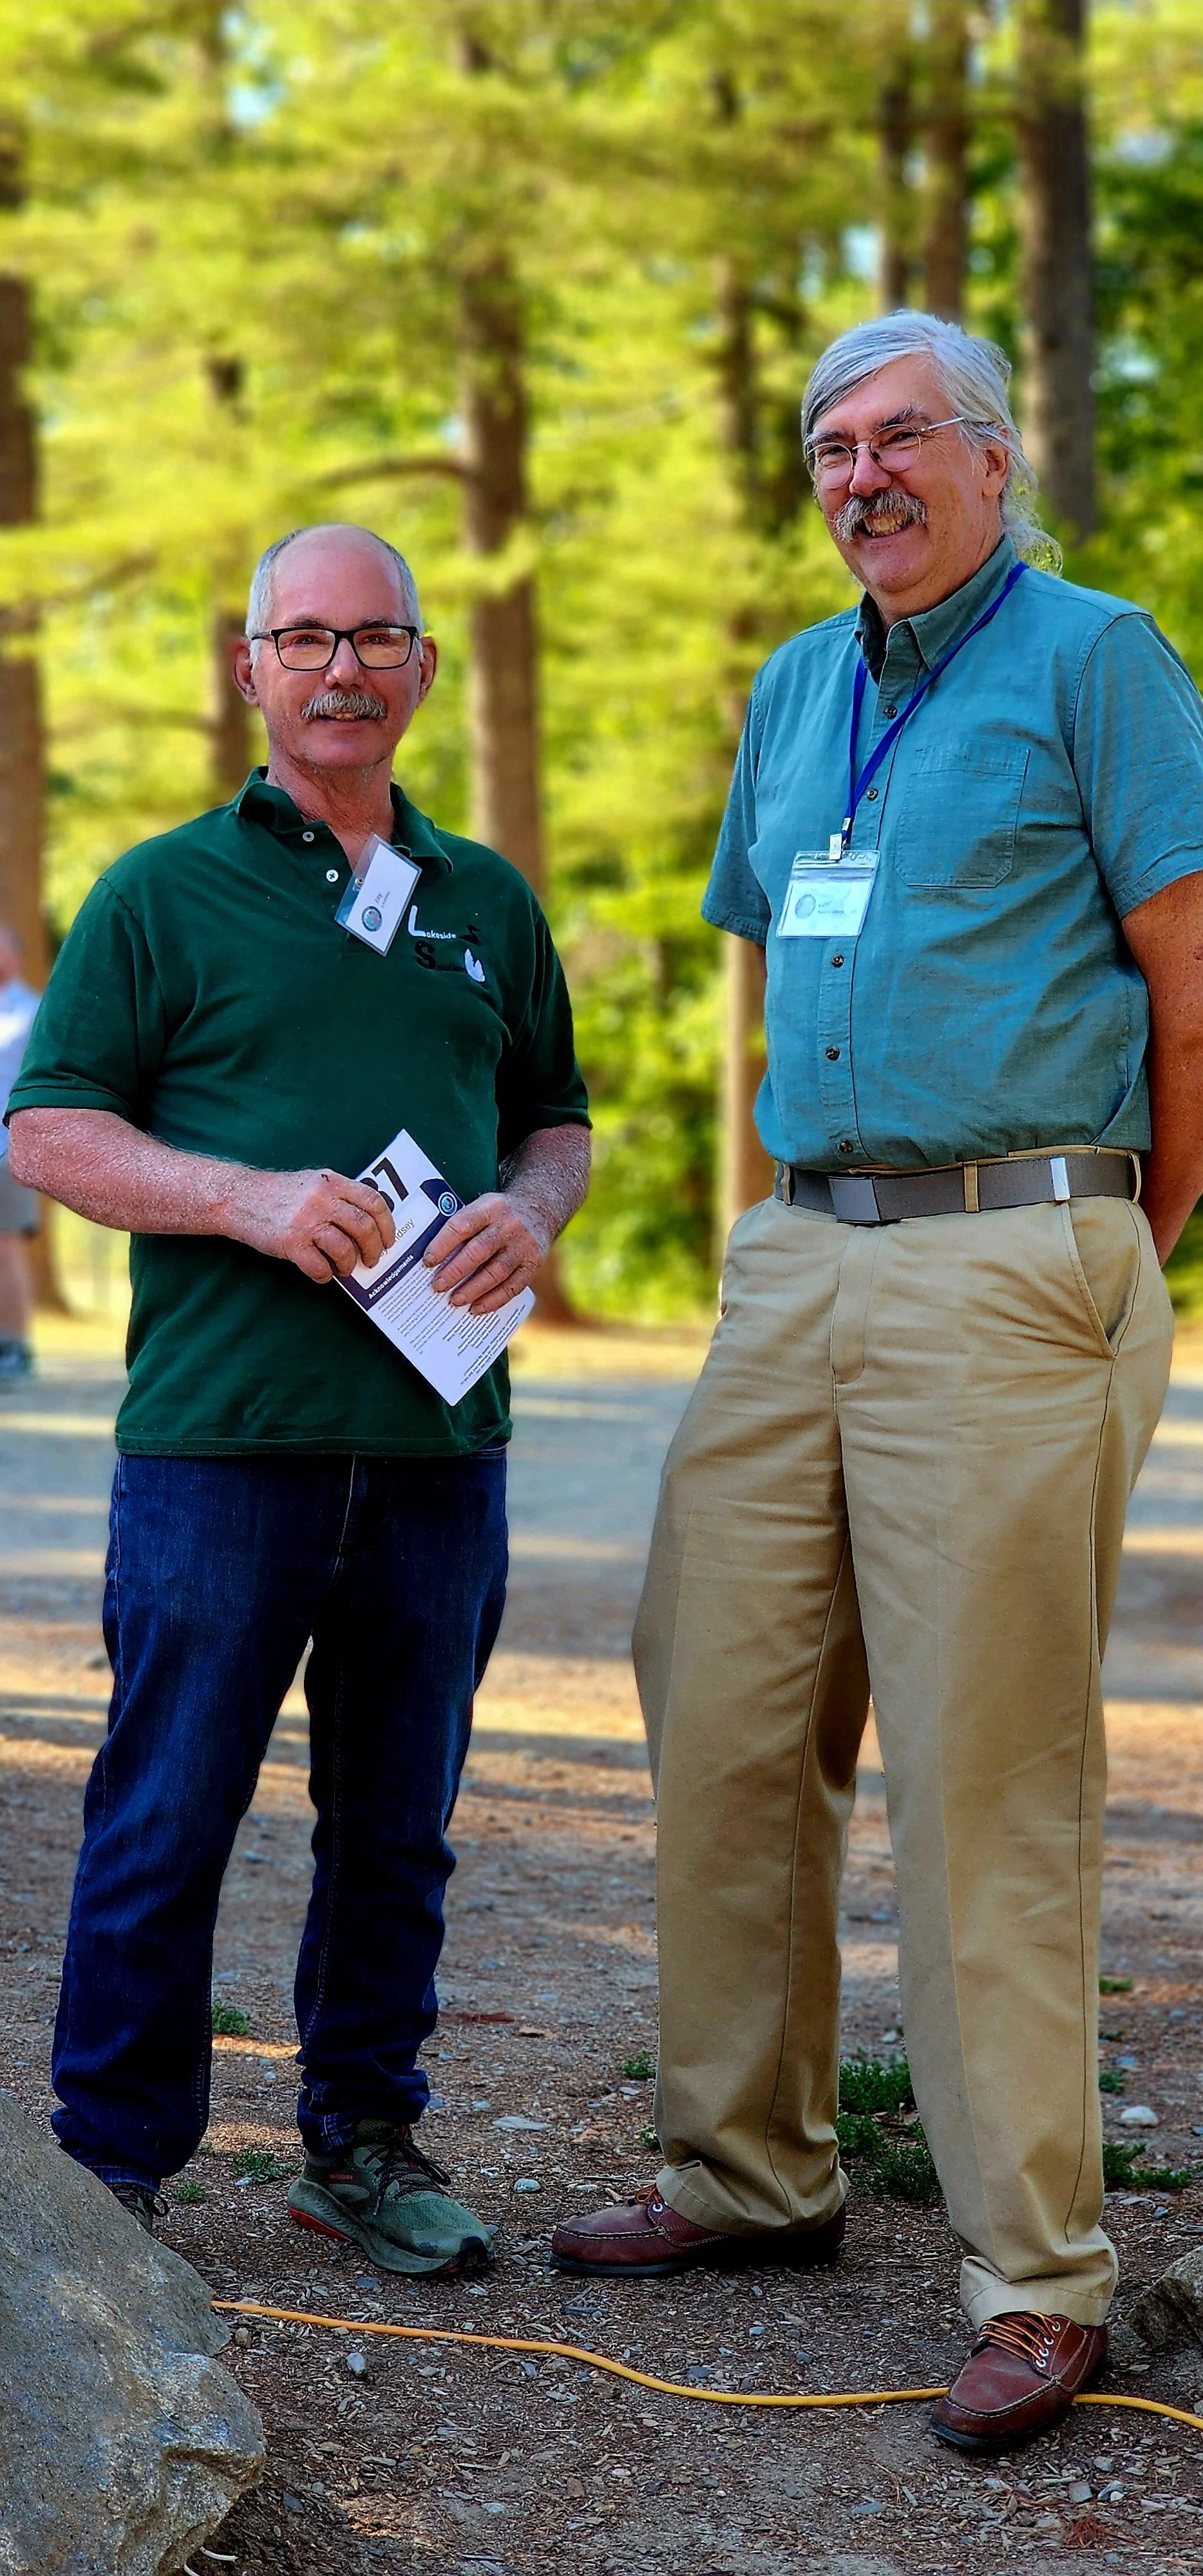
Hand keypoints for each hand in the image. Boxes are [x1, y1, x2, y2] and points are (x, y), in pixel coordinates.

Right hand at [227, 1166, 395, 1282]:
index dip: (387, 1225)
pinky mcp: (290, 1242)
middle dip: (374, 1250)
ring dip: (349, 1265)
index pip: (374, 1201)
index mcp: (331, 1182)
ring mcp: (305, 1221)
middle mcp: (321, 1199)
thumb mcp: (313, 1182)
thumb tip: (369, 1225)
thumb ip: (339, 1195)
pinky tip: (322, 1274)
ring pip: (344, 1249)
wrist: (238, 1198)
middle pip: (364, 1228)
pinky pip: (319, 1267)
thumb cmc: (278, 1194)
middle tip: (372, 1260)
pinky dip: (325, 1276)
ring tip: (345, 1268)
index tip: (388, 1240)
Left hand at [422, 1189, 550, 1313]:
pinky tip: (477, 1307)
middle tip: (437, 1286)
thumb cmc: (499, 1214)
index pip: (462, 1225)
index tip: (428, 1261)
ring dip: (472, 1290)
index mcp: (490, 1207)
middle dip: (455, 1271)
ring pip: (496, 1272)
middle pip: (478, 1251)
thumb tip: (433, 1258)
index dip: (443, 1244)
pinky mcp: (533, 1263)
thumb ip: (463, 1226)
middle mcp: (509, 1225)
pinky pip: (513, 1287)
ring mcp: (524, 1245)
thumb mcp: (482, 1207)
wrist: (540, 1209)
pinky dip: (493, 1300)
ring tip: (455, 1300)